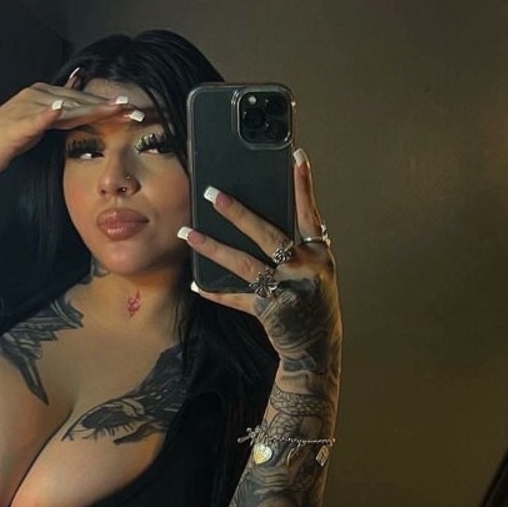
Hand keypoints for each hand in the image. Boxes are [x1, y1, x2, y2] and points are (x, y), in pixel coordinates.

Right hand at [0, 74, 142, 175]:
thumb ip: (62, 117)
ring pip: (67, 106)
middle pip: (81, 100)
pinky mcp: (18, 123)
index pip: (84, 99)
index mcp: (47, 95)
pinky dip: (49, 113)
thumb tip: (83, 112)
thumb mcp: (41, 125)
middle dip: (110, 106)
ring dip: (92, 107)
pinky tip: (63, 110)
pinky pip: (37, 117)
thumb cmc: (8, 138)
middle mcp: (39, 94)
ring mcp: (28, 106)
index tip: (134, 110)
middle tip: (137, 110)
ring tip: (116, 108)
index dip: (109, 105)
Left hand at [182, 148, 341, 374]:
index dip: (303, 186)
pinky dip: (215, 291)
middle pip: (268, 235)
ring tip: (187, 233)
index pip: (309, 214)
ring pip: (244, 264)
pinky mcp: (269, 312)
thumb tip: (264, 218)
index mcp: (319, 256)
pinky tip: (195, 282)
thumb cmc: (314, 304)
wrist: (317, 349)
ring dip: (213, 247)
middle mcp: (305, 271)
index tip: (296, 157)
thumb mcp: (317, 272)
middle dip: (238, 214)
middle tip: (212, 194)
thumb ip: (299, 247)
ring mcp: (287, 292)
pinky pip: (236, 298)